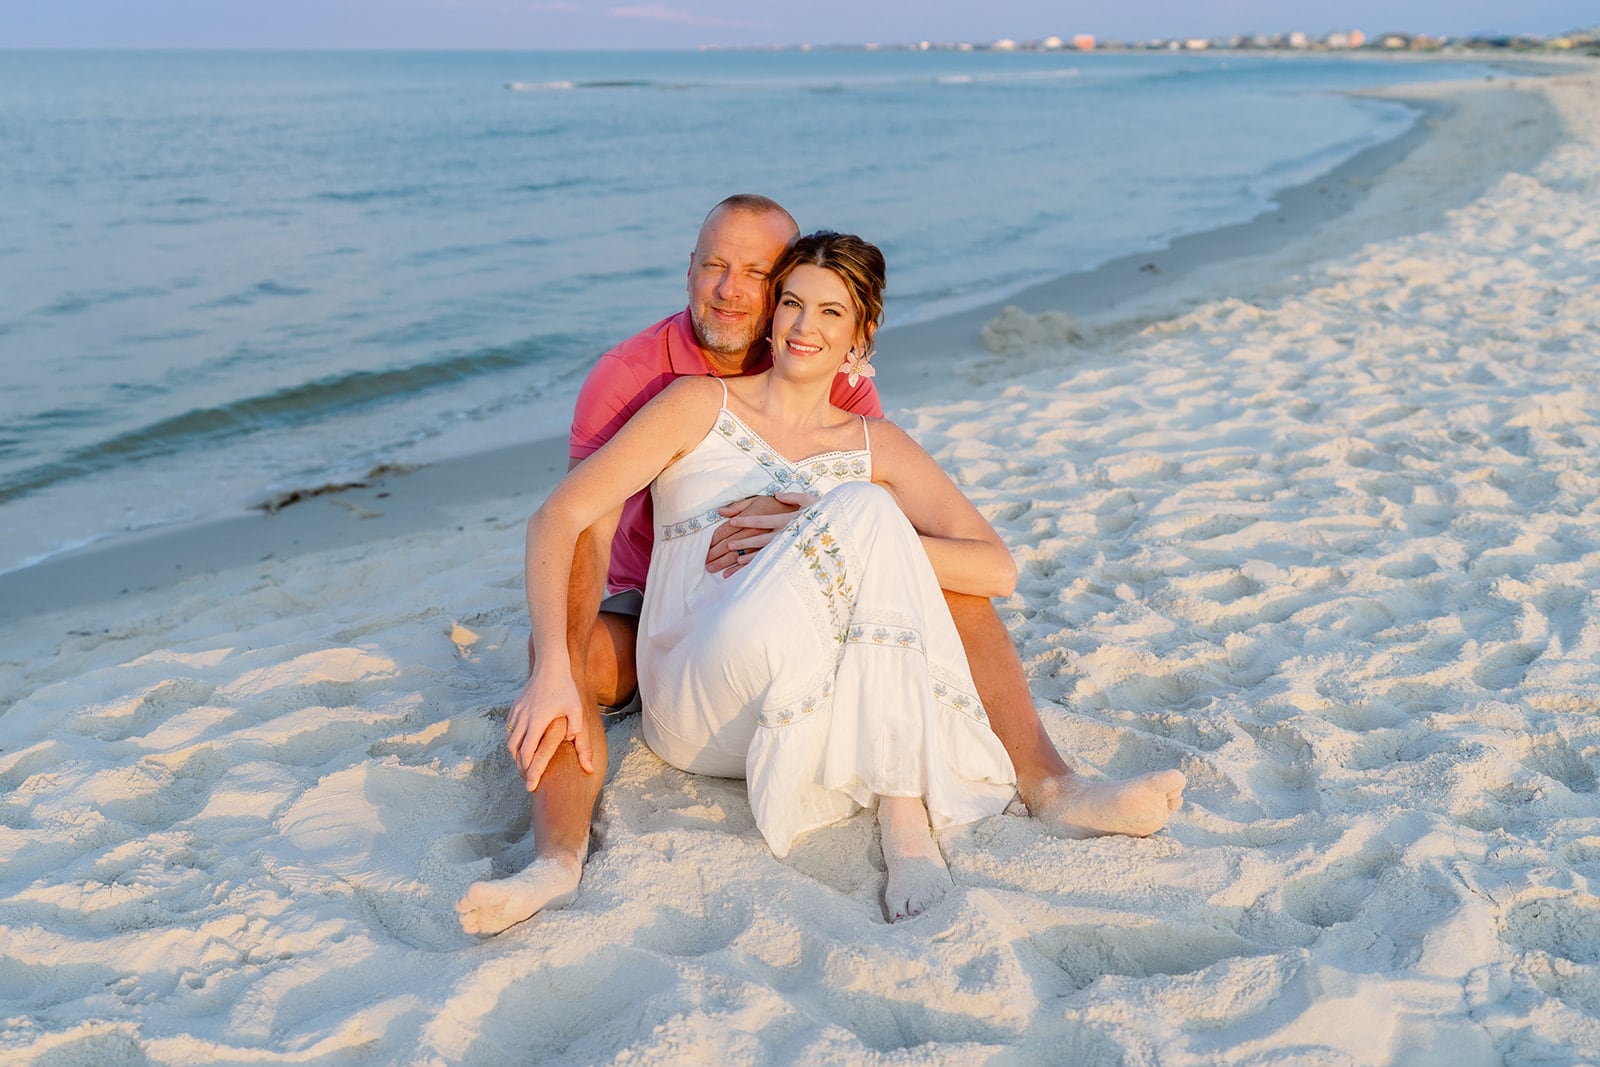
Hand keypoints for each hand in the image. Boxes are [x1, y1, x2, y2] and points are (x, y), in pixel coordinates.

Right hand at [505, 668, 594, 789]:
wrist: (550, 665)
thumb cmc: (566, 688)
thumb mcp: (576, 709)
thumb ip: (578, 732)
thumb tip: (581, 752)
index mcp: (537, 721)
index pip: (527, 752)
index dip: (527, 769)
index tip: (530, 780)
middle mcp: (523, 718)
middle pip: (514, 749)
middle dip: (519, 764)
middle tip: (526, 775)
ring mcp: (517, 712)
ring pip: (509, 739)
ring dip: (515, 752)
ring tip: (524, 762)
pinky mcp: (515, 706)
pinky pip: (509, 728)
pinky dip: (513, 739)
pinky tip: (522, 744)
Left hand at [704, 491, 817, 575]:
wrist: (841, 530)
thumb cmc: (823, 513)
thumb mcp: (811, 500)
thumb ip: (793, 496)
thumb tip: (777, 494)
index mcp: (789, 520)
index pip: (764, 520)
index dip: (748, 520)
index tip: (733, 521)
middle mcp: (787, 535)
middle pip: (760, 539)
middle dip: (742, 542)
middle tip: (725, 545)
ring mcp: (789, 548)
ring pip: (764, 554)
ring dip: (748, 558)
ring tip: (733, 561)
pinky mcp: (792, 557)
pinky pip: (772, 563)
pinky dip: (759, 566)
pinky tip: (747, 569)